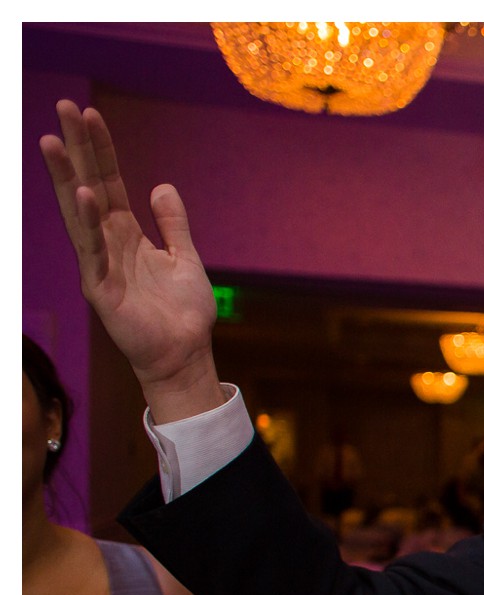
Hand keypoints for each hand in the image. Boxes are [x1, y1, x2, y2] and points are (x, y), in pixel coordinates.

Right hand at [38, 101, 221, 417]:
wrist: (186, 354)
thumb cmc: (183, 312)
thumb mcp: (185, 258)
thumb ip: (173, 223)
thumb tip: (161, 185)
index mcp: (126, 234)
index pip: (108, 181)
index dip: (100, 149)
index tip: (89, 113)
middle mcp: (107, 243)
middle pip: (87, 185)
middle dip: (77, 148)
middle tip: (63, 106)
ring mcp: (100, 263)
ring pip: (79, 213)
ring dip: (67, 176)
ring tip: (54, 140)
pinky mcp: (102, 288)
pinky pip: (93, 251)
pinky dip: (89, 224)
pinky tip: (84, 195)